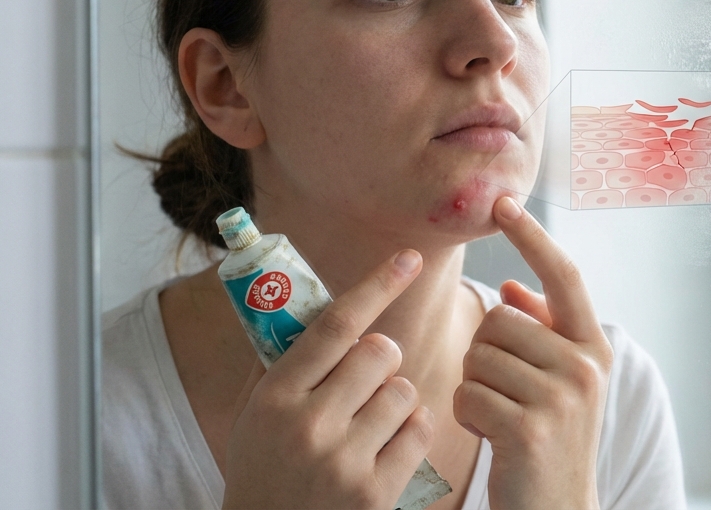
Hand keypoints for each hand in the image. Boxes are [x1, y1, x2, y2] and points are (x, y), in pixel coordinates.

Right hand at [222, 250, 432, 509]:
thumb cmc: (265, 474)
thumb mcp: (257, 417)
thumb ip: (286, 364)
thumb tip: (310, 303)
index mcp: (275, 397)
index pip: (335, 324)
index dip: (377, 285)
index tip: (409, 257)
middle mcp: (308, 425)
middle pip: (381, 352)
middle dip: (381, 361)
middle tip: (363, 387)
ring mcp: (344, 461)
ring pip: (405, 390)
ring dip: (396, 400)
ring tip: (369, 427)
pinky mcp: (375, 492)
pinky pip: (420, 430)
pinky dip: (411, 433)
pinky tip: (386, 451)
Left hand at [454, 195, 613, 509]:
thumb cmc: (548, 442)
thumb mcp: (559, 383)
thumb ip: (542, 333)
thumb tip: (514, 287)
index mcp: (593, 348)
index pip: (563, 277)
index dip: (533, 237)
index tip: (505, 202)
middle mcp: (585, 366)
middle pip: (499, 321)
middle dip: (485, 354)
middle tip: (507, 395)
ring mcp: (560, 397)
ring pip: (478, 357)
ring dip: (474, 388)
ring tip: (502, 418)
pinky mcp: (529, 428)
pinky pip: (467, 394)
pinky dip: (466, 415)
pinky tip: (492, 437)